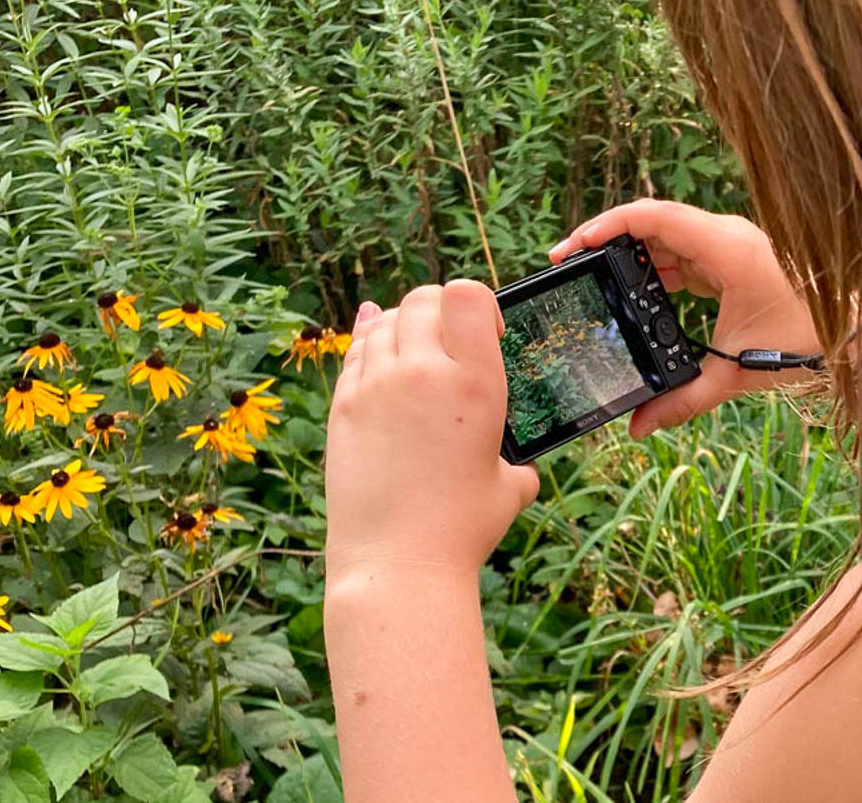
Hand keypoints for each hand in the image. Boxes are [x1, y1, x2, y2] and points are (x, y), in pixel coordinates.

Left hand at [324, 281, 538, 579]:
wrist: (397, 563)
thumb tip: (518, 465)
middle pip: (424, 299)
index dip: (479, 304)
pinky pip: (356, 351)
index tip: (486, 331)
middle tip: (451, 336)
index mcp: (475, 384)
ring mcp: (377, 387)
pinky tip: (377, 338)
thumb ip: (515, 461)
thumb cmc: (462, 529)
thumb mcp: (509, 487)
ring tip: (417, 347)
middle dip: (441, 308)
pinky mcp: (343, 407)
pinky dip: (370, 340)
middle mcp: (424, 373)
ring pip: (386, 320)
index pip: (468, 296)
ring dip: (405, 324)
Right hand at [548, 199, 820, 437]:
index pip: (652, 217)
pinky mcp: (736, 260)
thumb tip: (638, 427)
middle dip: (609, 243)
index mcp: (726, 248)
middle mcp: (727, 237)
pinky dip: (659, 271)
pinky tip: (638, 295)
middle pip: (652, 224)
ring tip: (596, 281)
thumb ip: (684, 401)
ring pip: (668, 240)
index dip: (607, 226)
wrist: (860, 331)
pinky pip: (686, 255)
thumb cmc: (807, 340)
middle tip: (571, 265)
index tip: (574, 246)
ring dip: (633, 258)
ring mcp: (732, 245)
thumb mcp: (737, 374)